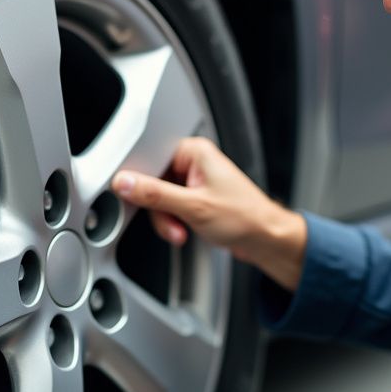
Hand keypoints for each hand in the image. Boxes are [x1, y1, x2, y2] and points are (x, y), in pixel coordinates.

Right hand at [111, 137, 306, 290]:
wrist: (266, 240)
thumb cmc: (245, 218)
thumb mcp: (193, 207)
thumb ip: (155, 194)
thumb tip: (124, 183)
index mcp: (194, 151)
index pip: (150, 158)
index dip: (140, 181)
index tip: (136, 199)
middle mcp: (194, 162)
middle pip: (153, 182)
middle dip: (159, 209)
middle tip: (172, 222)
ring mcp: (195, 181)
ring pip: (160, 198)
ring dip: (167, 220)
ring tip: (182, 231)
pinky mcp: (195, 197)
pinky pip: (171, 207)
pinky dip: (173, 222)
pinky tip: (184, 231)